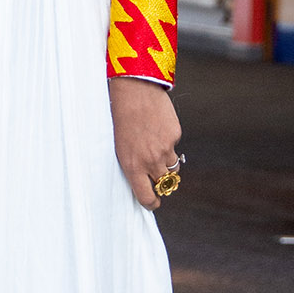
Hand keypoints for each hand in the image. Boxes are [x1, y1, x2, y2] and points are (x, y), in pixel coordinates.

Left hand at [110, 77, 181, 208]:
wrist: (133, 89)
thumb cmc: (119, 116)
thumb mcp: (118, 144)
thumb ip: (130, 163)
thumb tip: (140, 178)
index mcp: (132, 165)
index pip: (146, 196)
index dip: (151, 202)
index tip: (153, 202)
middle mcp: (150, 160)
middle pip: (164, 183)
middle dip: (161, 181)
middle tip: (157, 176)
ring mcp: (165, 148)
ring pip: (172, 166)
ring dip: (166, 161)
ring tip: (154, 146)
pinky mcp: (175, 135)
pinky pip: (174, 144)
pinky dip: (168, 140)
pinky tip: (156, 125)